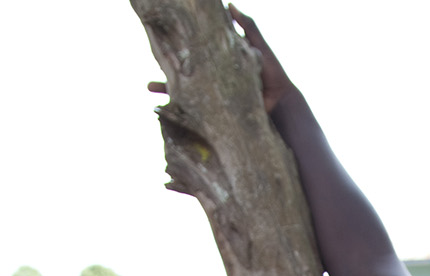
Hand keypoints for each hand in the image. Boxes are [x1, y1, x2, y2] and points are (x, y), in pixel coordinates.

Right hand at [144, 8, 294, 113]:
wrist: (280, 104)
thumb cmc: (273, 73)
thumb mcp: (259, 47)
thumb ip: (248, 27)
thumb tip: (229, 5)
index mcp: (220, 59)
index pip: (196, 49)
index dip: (181, 44)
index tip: (164, 37)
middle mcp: (213, 76)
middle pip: (184, 69)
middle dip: (166, 67)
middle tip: (151, 59)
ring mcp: (212, 93)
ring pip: (183, 90)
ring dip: (166, 88)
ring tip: (148, 88)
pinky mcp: (215, 109)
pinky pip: (194, 109)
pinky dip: (178, 110)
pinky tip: (161, 109)